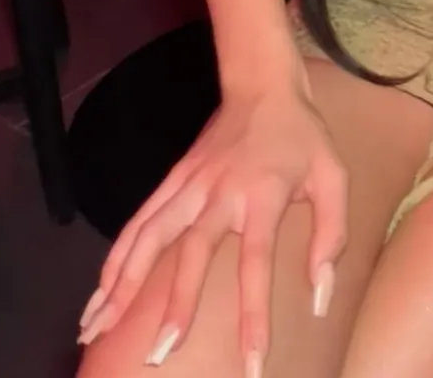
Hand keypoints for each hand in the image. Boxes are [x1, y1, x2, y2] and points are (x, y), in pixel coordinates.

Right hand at [77, 71, 346, 370]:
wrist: (263, 83)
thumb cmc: (303, 138)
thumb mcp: (334, 177)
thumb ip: (331, 236)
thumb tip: (320, 299)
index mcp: (265, 194)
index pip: (257, 263)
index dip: (255, 314)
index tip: (252, 363)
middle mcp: (221, 192)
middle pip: (192, 252)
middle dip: (175, 305)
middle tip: (160, 355)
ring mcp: (191, 184)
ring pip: (151, 236)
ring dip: (123, 283)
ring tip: (98, 327)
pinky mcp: (173, 179)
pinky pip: (140, 221)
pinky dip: (117, 255)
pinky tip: (99, 290)